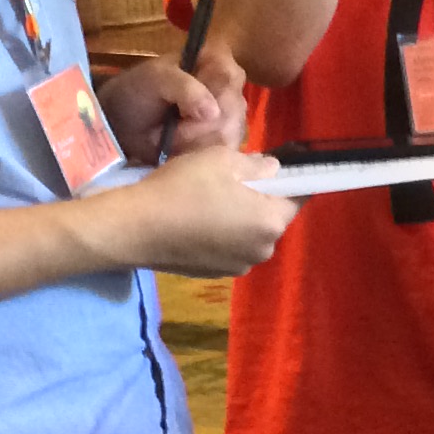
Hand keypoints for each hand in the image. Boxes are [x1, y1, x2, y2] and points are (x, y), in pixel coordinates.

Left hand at [99, 47, 248, 162]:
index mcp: (217, 61)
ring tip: (171, 138)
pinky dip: (199, 155)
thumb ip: (185, 88)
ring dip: (195, 143)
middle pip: (232, 113)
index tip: (180, 110)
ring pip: (229, 136)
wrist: (121, 122)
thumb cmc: (137, 91)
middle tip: (170, 128)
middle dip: (197, 128)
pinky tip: (182, 150)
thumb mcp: (155, 79)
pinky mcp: (226, 140)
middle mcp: (231, 87)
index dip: (209, 100)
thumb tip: (213, 112)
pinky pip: (224, 153)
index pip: (230, 80)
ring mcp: (231, 116)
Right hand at [99, 142, 294, 276]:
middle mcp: (262, 250)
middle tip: (232, 179)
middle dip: (260, 198)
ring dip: (239, 217)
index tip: (275, 168)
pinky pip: (228, 248)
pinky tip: (196, 220)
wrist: (135, 227)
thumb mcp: (224, 159)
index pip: (298, 197)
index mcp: (271, 222)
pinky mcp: (214, 274)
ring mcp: (238, 266)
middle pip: (272, 217)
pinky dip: (220, 234)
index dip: (290, 180)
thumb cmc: (183, 187)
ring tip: (210, 199)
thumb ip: (258, 165)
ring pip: (249, 234)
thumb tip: (272, 170)